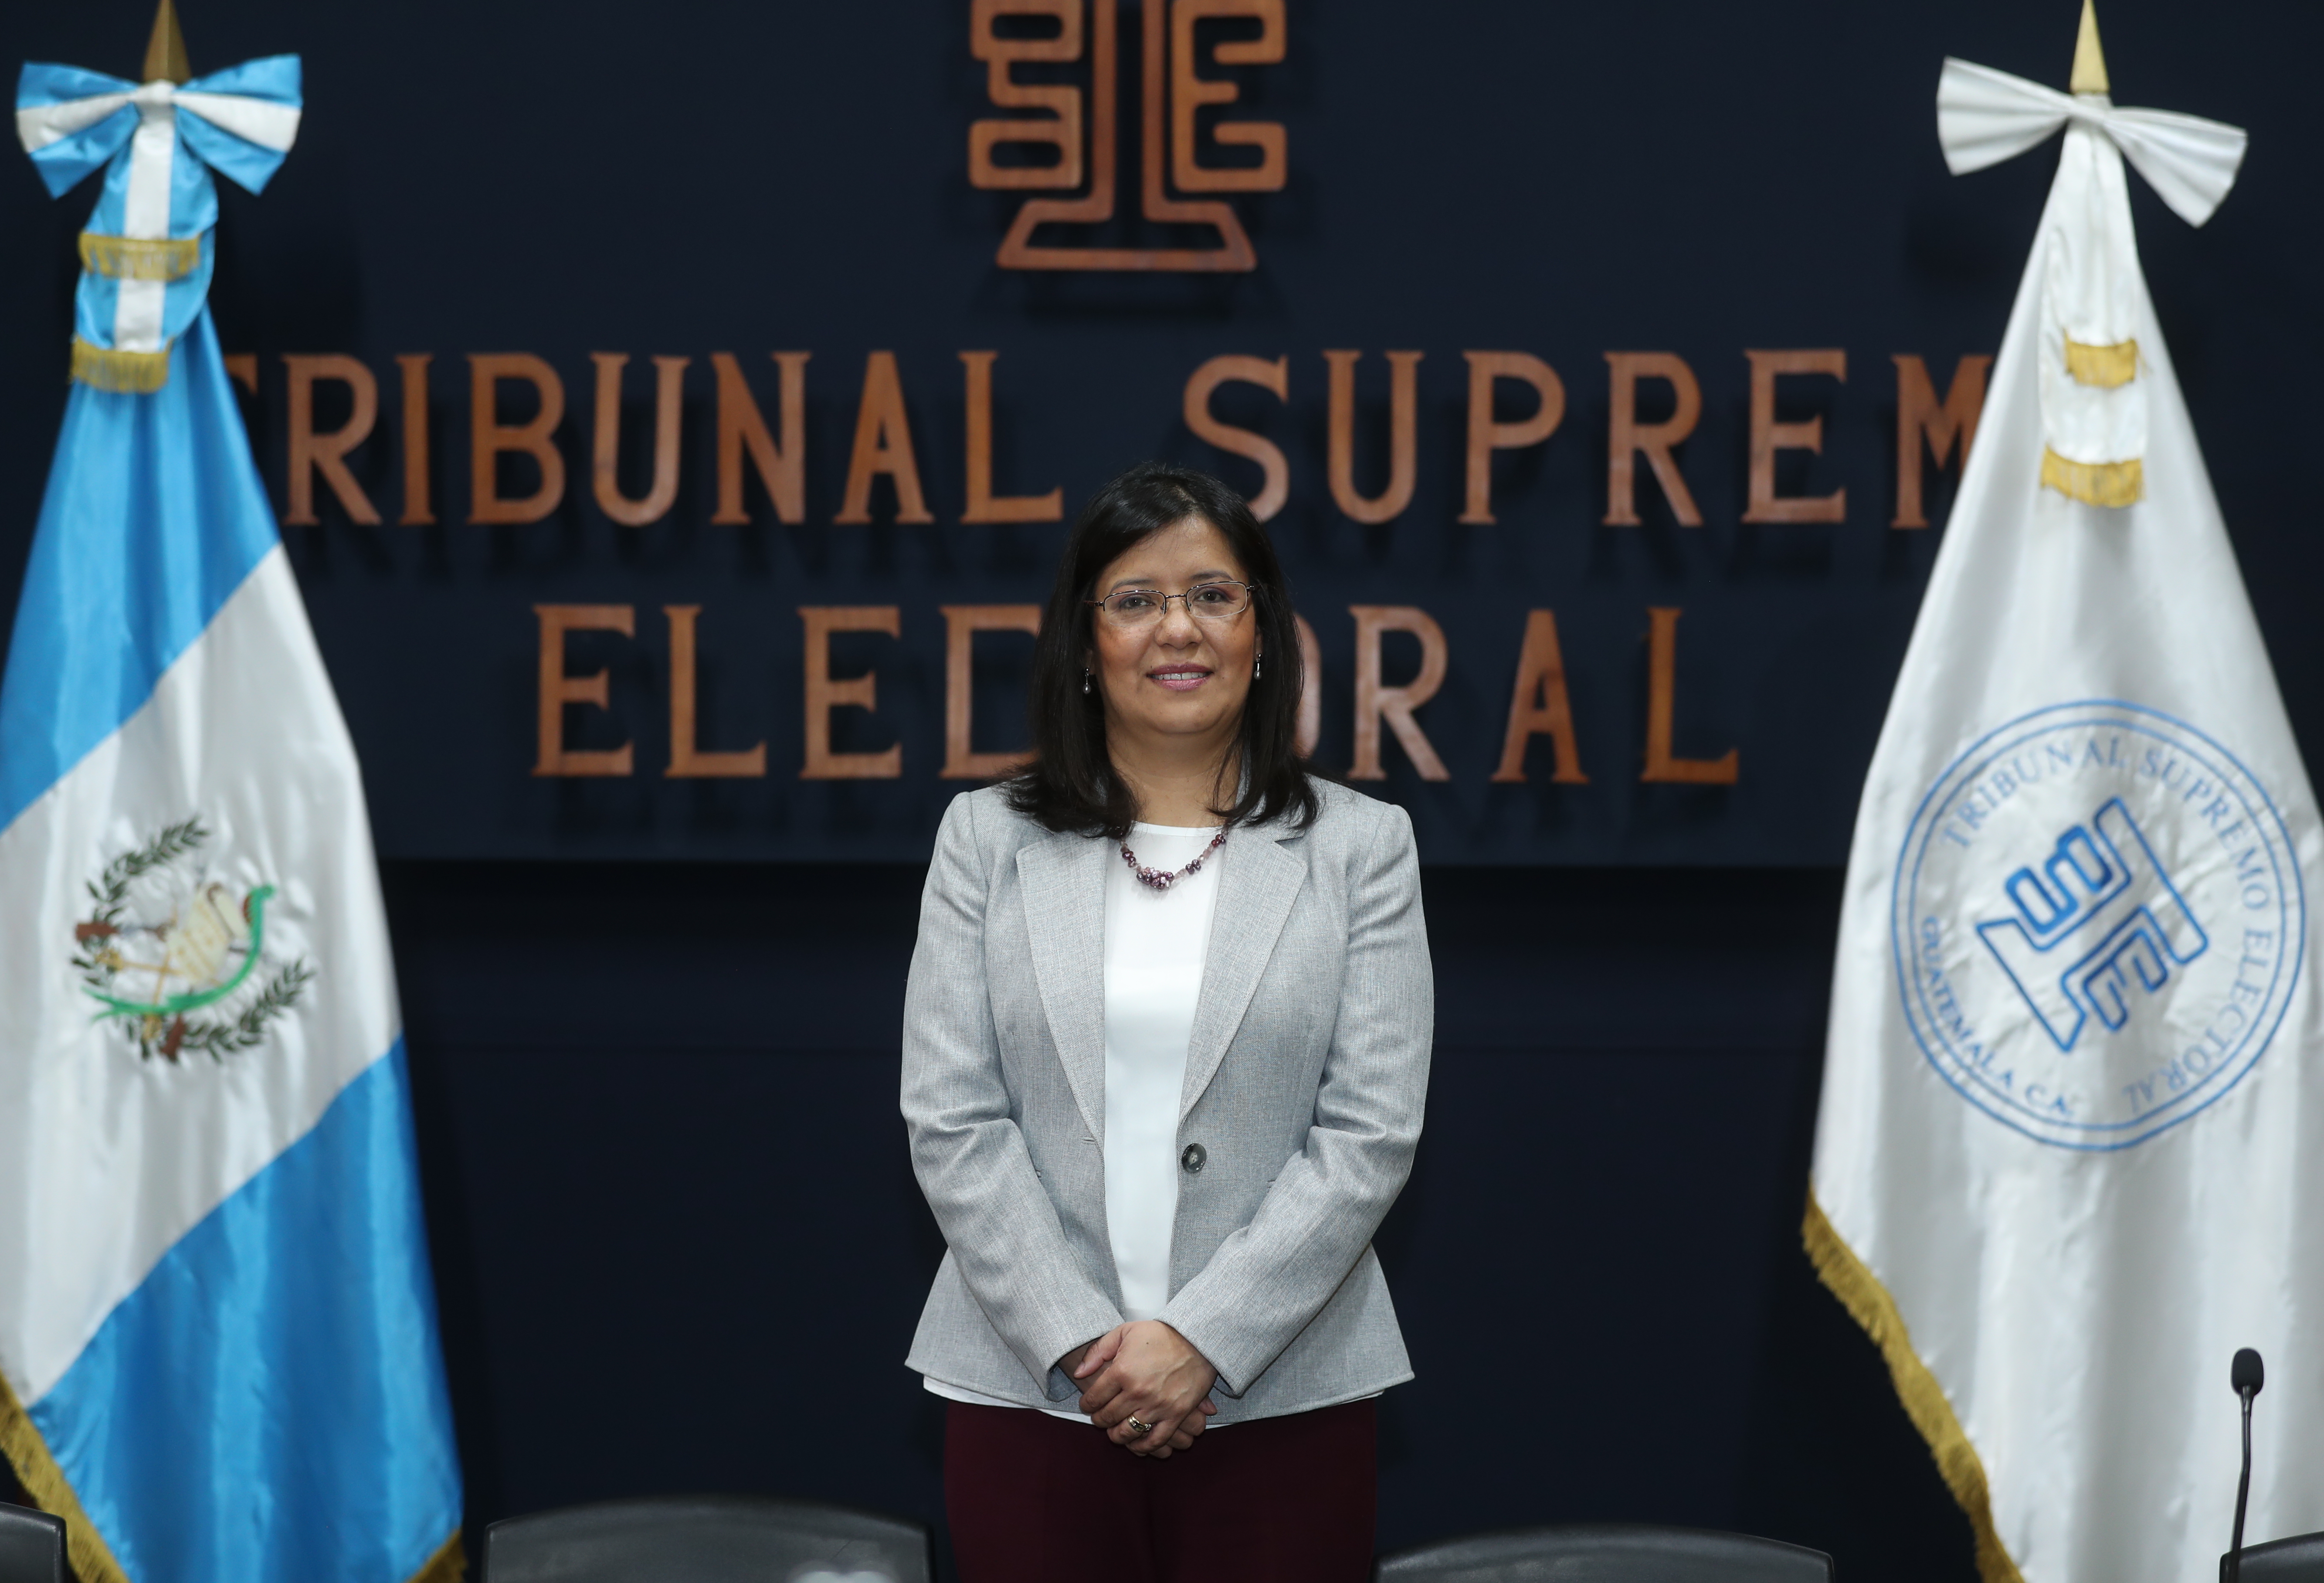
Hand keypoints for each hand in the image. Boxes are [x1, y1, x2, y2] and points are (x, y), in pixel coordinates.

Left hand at [1073, 1320, 1218, 1454]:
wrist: (1198, 1338)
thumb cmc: (1160, 1334)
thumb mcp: (1125, 1332)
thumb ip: (1098, 1351)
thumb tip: (1079, 1372)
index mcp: (1122, 1370)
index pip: (1094, 1398)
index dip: (1086, 1405)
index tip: (1087, 1406)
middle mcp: (1137, 1391)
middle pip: (1108, 1417)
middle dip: (1099, 1420)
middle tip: (1099, 1418)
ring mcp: (1157, 1405)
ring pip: (1127, 1432)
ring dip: (1116, 1435)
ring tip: (1114, 1431)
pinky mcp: (1176, 1415)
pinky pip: (1155, 1440)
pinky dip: (1142, 1446)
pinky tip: (1136, 1443)